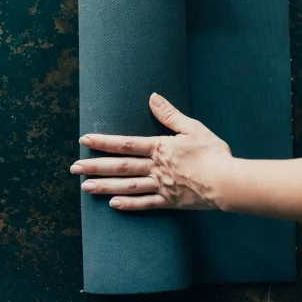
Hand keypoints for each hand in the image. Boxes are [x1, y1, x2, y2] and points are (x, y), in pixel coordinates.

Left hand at [73, 92, 236, 211]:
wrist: (228, 182)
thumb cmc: (213, 153)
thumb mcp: (193, 128)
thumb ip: (170, 114)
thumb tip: (152, 97)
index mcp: (159, 148)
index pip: (125, 144)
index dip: (103, 142)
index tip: (84, 141)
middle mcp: (155, 168)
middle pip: (120, 166)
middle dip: (95, 167)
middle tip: (73, 168)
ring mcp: (161, 186)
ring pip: (127, 186)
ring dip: (105, 186)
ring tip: (85, 188)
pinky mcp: (169, 202)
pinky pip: (145, 204)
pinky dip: (129, 205)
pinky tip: (113, 205)